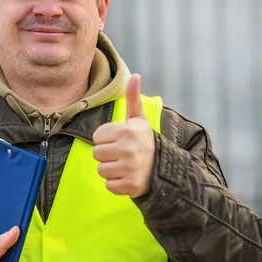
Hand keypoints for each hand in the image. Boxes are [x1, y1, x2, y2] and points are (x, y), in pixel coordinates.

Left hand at [92, 74, 155, 197]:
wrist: (165, 169)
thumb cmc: (146, 141)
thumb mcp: (139, 120)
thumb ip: (133, 98)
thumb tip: (135, 75)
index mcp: (127, 131)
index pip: (96, 137)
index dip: (106, 140)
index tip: (120, 141)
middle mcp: (128, 149)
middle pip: (96, 154)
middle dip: (107, 155)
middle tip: (122, 154)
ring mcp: (129, 168)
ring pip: (101, 170)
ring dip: (111, 170)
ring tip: (125, 166)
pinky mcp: (130, 185)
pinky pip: (109, 185)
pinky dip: (116, 184)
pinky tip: (128, 177)